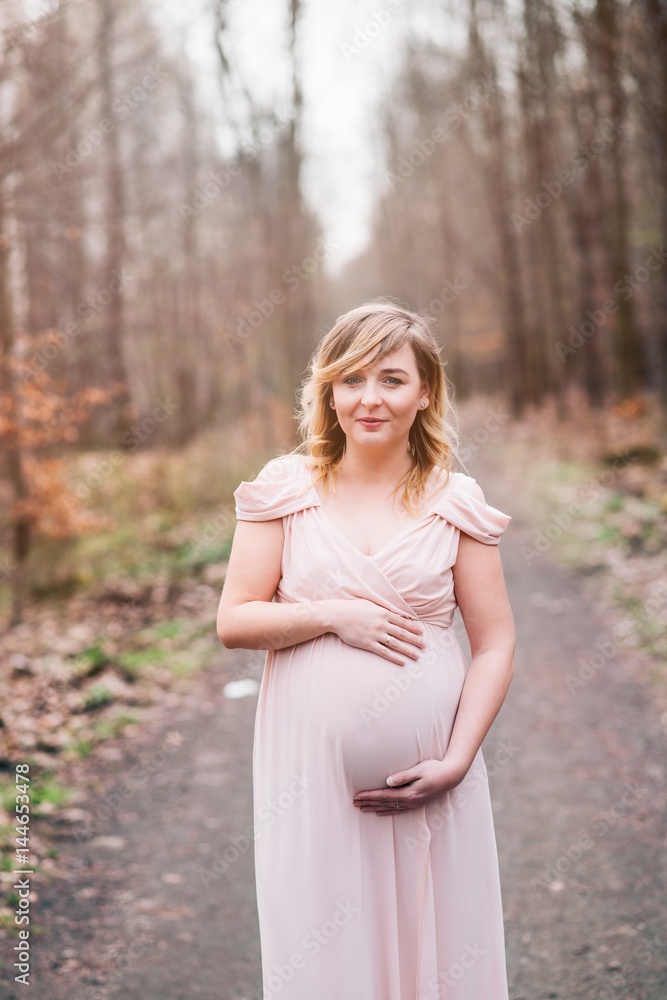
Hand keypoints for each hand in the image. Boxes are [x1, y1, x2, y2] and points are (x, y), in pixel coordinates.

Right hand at [326, 598, 425, 665]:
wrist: (337, 615)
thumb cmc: (353, 608)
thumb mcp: (370, 605)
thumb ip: (383, 609)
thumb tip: (394, 613)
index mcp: (384, 613)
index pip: (403, 622)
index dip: (414, 628)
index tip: (422, 632)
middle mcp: (382, 624)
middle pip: (403, 633)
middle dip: (416, 640)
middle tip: (425, 646)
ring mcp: (376, 635)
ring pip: (396, 644)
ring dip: (408, 651)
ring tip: (417, 656)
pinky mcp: (368, 644)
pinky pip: (384, 652)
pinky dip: (395, 658)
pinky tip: (402, 662)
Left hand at [353, 757, 467, 815]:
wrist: (451, 776)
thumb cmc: (434, 769)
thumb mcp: (419, 770)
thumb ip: (403, 776)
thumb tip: (388, 781)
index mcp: (409, 793)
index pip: (384, 796)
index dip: (370, 796)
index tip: (357, 796)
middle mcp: (410, 801)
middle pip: (384, 804)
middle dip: (368, 803)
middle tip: (354, 803)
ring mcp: (413, 804)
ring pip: (389, 808)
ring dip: (374, 808)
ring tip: (362, 808)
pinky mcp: (416, 803)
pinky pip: (398, 810)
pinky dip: (387, 812)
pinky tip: (379, 813)